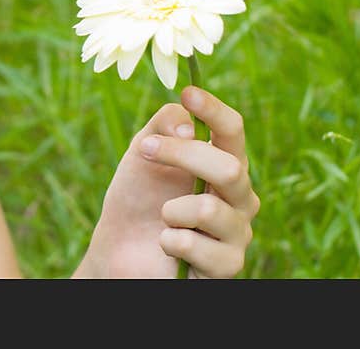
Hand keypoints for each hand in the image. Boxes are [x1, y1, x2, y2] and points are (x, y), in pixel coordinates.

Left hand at [79, 85, 259, 278]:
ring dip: (171, 209)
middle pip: (229, 167)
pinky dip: (169, 241)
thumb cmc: (138, 197)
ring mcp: (237, 233)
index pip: (233, 131)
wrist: (118, 250)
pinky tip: (166, 245)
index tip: (188, 93)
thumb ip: (163, 125)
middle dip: (181, 156)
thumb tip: (189, 128)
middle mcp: (241, 196)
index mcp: (225, 162)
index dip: (214, 110)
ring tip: (162, 217)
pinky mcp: (227, 267)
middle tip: (144, 150)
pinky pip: (195, 245)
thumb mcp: (143, 151)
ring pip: (209, 208)